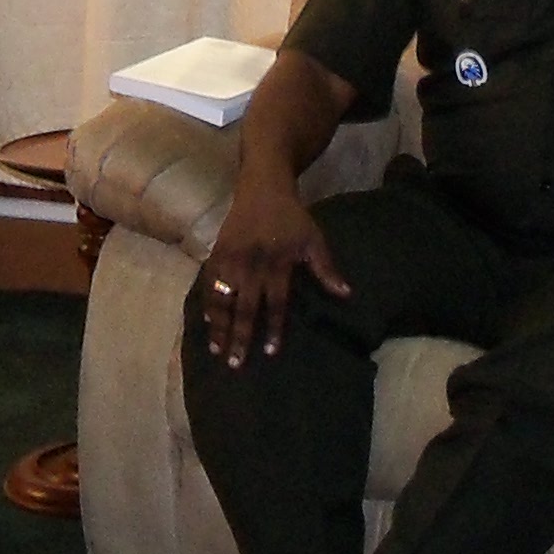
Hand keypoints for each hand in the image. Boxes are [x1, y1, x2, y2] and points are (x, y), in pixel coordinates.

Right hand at [197, 185, 349, 366]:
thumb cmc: (292, 218)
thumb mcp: (314, 240)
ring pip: (222, 300)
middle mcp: (252, 267)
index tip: (268, 353)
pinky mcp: (217, 254)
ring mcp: (231, 261)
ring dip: (219, 327)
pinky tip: (206, 323)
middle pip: (245, 309)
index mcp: (277, 265)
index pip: (275, 304)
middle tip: (236, 365)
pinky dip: (207, 304)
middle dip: (240, 338)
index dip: (272, 329)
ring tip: (216, 351)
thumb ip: (326, 269)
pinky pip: (208, 284)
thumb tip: (346, 295)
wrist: (263, 188)